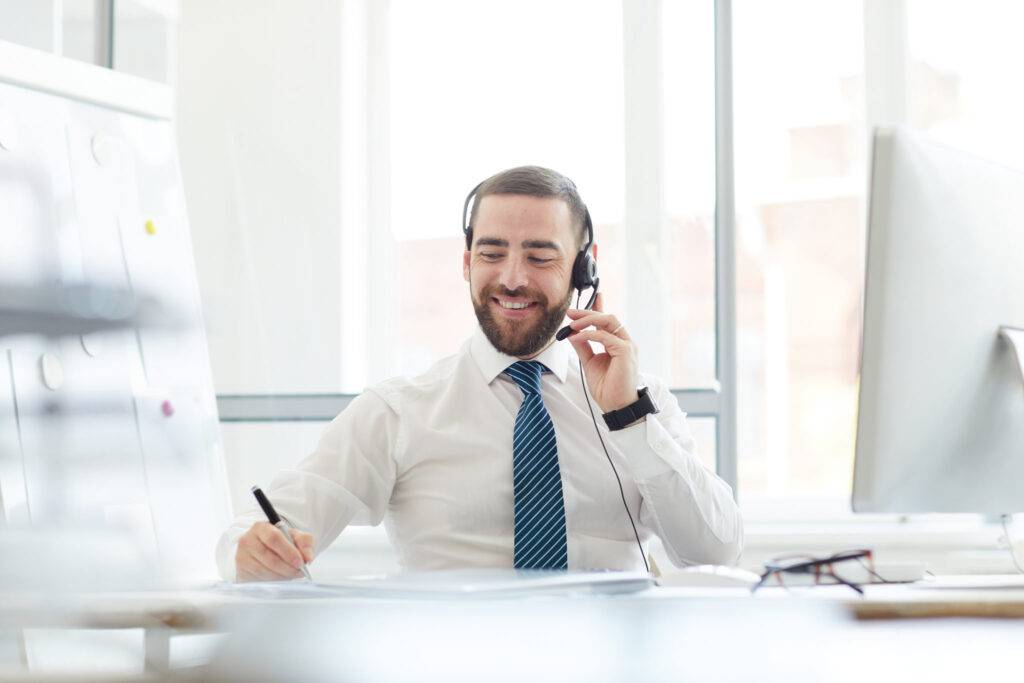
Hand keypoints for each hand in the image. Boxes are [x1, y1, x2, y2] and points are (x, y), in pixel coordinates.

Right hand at [235, 521, 314, 581]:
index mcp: (261, 527)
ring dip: (281, 576)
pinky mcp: (240, 571)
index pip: (274, 538)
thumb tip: (308, 558)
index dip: (288, 552)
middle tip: (300, 572)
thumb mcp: (295, 537)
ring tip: (291, 574)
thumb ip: (305, 543)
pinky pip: (258, 580)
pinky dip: (272, 581)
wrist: (264, 549)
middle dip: (287, 568)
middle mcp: (247, 540)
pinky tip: (280, 577)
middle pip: (269, 557)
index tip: (300, 562)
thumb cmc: (281, 542)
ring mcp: (241, 557)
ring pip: (264, 571)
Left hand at [564, 292, 639, 413]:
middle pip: (608, 318)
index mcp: (618, 344)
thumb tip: (572, 334)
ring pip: (609, 321)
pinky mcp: (625, 352)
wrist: (616, 405)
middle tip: (570, 313)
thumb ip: (583, 347)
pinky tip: (576, 337)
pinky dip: (589, 334)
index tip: (590, 297)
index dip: (599, 308)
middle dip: (587, 313)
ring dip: (588, 320)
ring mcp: (627, 346)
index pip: (608, 321)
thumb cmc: (607, 387)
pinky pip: (605, 336)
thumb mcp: (589, 363)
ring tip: (572, 324)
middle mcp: (625, 342)